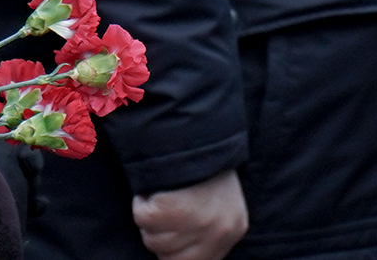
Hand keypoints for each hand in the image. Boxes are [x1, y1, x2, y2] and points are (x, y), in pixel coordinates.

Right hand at [133, 167, 248, 259]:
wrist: (198, 129)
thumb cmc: (202, 163)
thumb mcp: (216, 203)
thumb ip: (205, 233)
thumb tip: (176, 256)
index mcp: (234, 228)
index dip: (174, 253)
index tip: (167, 239)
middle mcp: (219, 231)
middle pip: (168, 258)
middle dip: (160, 235)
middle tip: (166, 208)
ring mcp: (197, 223)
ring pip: (152, 239)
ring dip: (151, 216)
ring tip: (165, 191)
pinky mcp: (174, 209)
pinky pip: (142, 217)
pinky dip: (141, 200)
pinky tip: (156, 185)